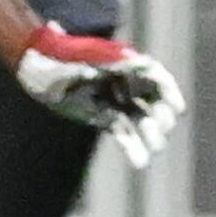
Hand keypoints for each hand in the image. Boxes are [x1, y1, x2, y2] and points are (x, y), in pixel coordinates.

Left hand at [14, 25, 183, 163]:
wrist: (39, 67)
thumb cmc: (60, 55)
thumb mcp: (82, 56)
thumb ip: (105, 61)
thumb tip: (124, 57)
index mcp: (126, 64)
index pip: (156, 77)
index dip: (169, 92)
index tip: (177, 108)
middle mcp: (126, 83)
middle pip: (154, 102)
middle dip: (159, 117)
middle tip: (155, 129)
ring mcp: (117, 102)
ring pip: (142, 121)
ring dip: (149, 136)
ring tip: (150, 151)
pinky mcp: (105, 119)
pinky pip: (123, 133)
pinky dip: (132, 147)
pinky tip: (140, 162)